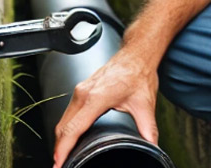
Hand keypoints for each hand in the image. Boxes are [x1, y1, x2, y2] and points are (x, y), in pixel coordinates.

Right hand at [52, 47, 159, 167]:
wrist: (137, 53)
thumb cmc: (139, 73)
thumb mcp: (145, 103)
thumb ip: (148, 127)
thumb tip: (153, 145)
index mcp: (96, 98)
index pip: (72, 129)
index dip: (63, 150)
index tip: (58, 164)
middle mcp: (84, 93)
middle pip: (63, 127)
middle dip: (59, 149)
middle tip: (61, 166)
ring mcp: (81, 89)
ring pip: (64, 119)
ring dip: (61, 138)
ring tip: (64, 156)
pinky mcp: (82, 88)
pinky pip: (68, 111)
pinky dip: (66, 126)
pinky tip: (71, 136)